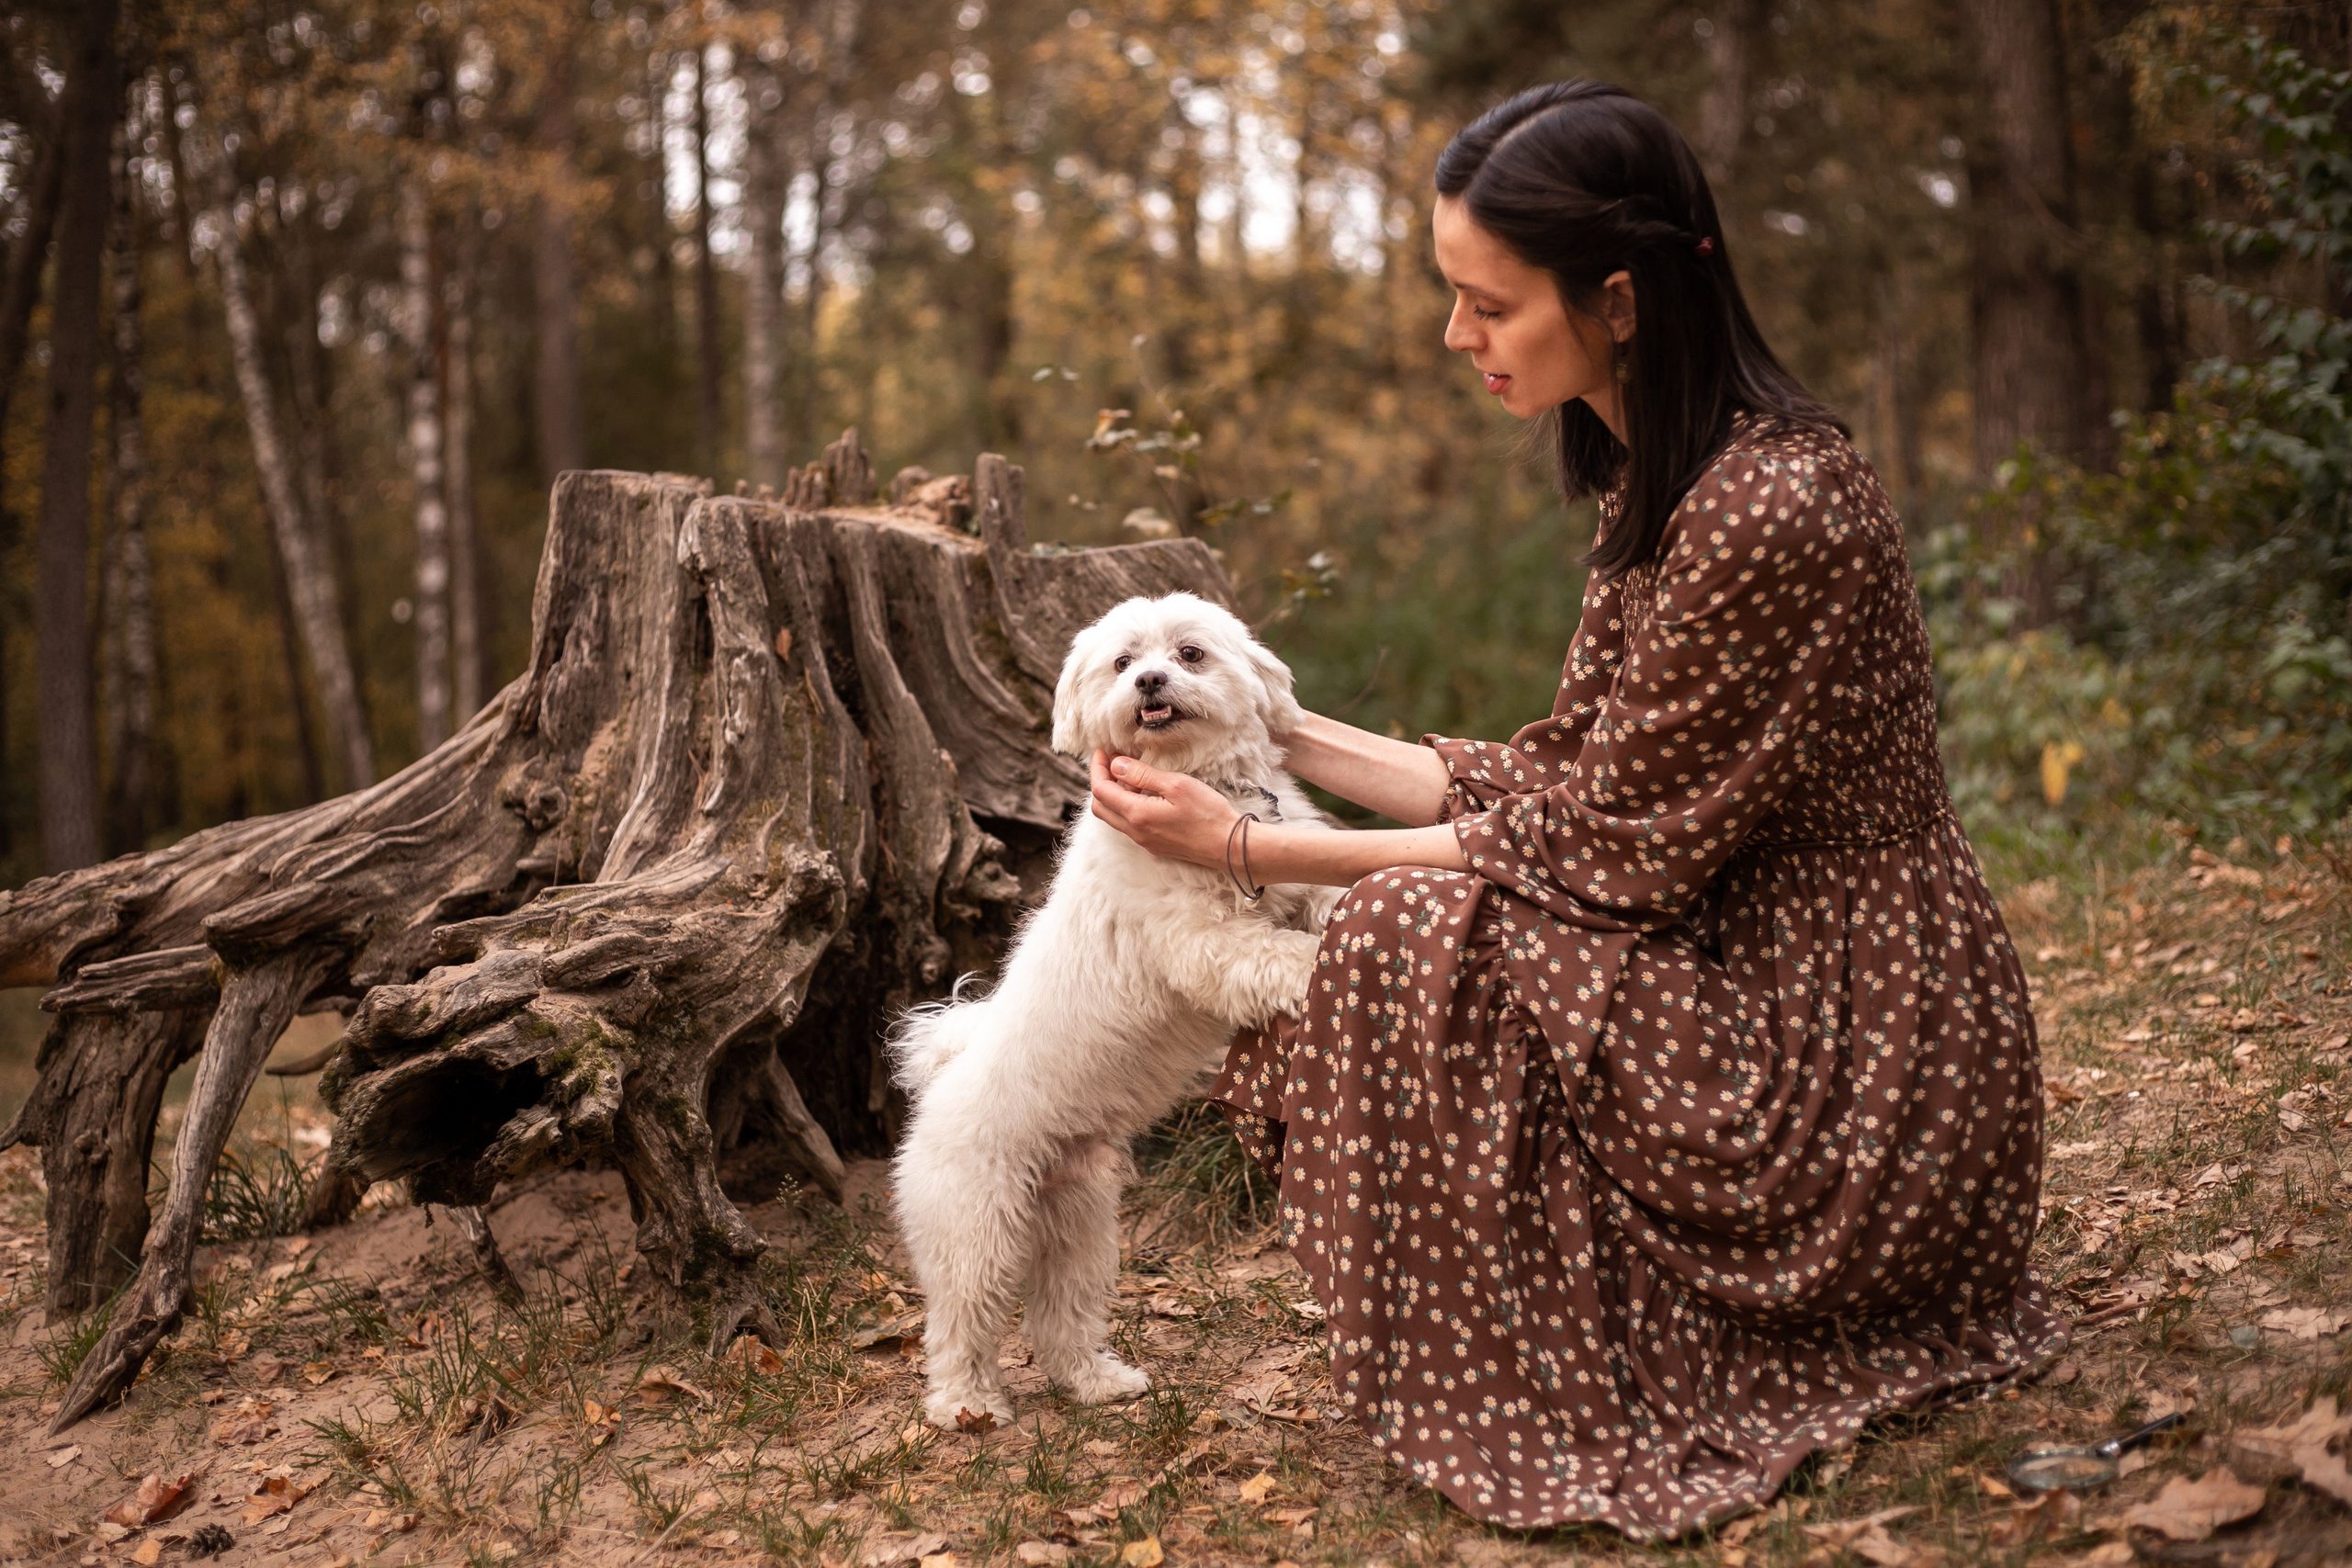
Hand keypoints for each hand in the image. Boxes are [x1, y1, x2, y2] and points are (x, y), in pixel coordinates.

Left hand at [1088, 750, 1238, 867]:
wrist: (1229, 846)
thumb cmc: (1208, 814)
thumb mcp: (1176, 785)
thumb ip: (1142, 774)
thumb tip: (1116, 765)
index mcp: (1137, 815)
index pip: (1101, 790)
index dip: (1097, 768)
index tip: (1102, 751)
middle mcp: (1135, 832)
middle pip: (1100, 806)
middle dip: (1100, 781)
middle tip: (1111, 762)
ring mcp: (1144, 841)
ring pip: (1114, 817)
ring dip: (1113, 794)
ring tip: (1128, 773)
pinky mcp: (1154, 845)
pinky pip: (1129, 825)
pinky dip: (1126, 806)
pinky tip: (1143, 793)